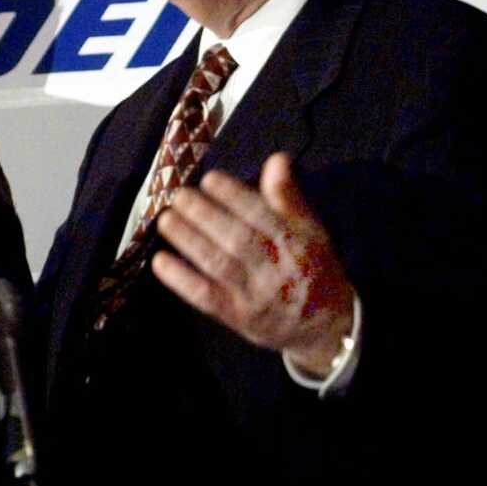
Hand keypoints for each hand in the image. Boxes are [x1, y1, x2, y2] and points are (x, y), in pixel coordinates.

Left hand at [151, 152, 354, 375]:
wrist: (326, 327)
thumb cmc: (314, 268)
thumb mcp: (311, 230)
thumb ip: (289, 197)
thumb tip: (276, 159)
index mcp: (295, 243)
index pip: (262, 216)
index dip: (234, 196)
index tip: (209, 179)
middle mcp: (275, 270)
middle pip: (237, 239)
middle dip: (204, 215)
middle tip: (179, 196)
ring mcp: (254, 296)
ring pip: (218, 265)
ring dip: (188, 241)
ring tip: (166, 219)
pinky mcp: (237, 317)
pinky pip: (206, 297)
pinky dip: (181, 280)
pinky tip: (160, 262)